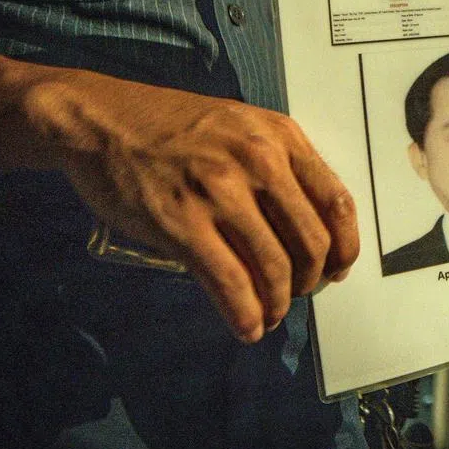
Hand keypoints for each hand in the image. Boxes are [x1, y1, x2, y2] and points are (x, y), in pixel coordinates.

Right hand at [28, 68, 358, 342]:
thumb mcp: (243, 128)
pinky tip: (247, 327)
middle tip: (300, 292)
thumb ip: (279, 167)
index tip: (339, 269)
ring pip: (274, 266)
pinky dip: (244, 314)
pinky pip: (229, 281)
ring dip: (278, 303)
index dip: (346, 246)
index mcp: (281, 137)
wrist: (102, 121)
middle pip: (312, 241)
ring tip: (271, 313)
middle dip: (312, 279)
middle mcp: (259, 161)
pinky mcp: (182, 222)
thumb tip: (311, 229)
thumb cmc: (175, 127)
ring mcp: (220, 192)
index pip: (337, 201)